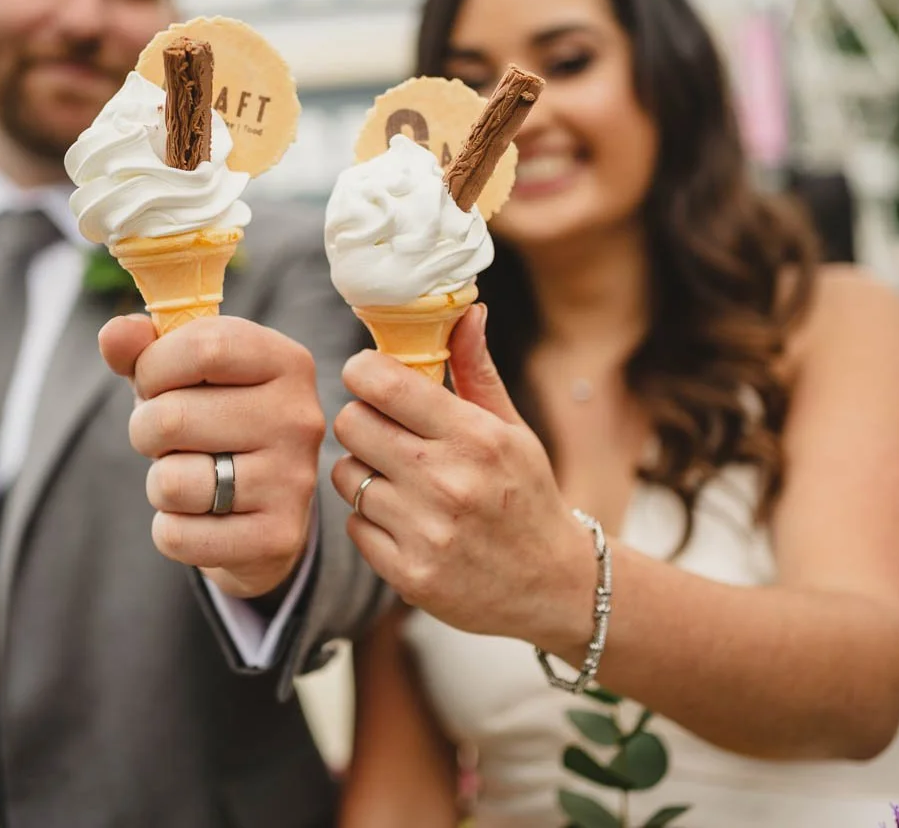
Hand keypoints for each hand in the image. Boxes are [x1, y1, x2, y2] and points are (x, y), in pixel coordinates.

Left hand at [99, 314, 324, 598]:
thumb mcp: (183, 375)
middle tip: (167, 439)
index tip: (155, 382)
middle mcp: (299, 418)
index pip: (205, 346)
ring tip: (188, 477)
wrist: (263, 508)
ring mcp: (293, 480)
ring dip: (159, 483)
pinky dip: (172, 529)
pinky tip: (201, 518)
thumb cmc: (215, 422)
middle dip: (145, 430)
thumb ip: (144, 347)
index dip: (155, 366)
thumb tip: (117, 333)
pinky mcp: (277, 538)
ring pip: (171, 483)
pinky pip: (178, 536)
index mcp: (286, 361)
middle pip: (172, 418)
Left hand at [331, 305, 592, 649]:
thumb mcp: (513, 430)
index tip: (370, 378)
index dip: (363, 372)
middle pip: (351, 424)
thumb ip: (476, 372)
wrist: (552, 586)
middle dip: (362, 421)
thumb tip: (467, 311)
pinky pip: (353, 525)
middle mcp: (447, 483)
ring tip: (398, 480)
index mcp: (475, 438)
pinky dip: (370, 519)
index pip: (383, 383)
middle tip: (385, 431)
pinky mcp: (408, 574)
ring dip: (363, 472)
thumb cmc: (527, 496)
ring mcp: (426, 532)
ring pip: (345, 475)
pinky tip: (404, 520)